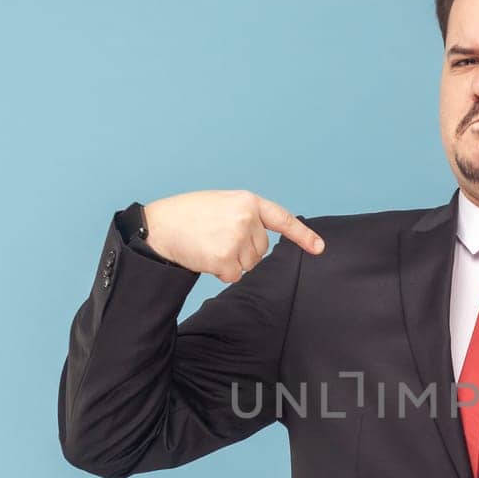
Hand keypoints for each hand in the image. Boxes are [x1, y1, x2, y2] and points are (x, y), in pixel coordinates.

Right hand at [141, 188, 323, 282]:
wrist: (159, 226)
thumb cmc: (188, 215)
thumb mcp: (222, 204)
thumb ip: (245, 217)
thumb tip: (262, 245)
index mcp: (247, 201)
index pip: (282, 219)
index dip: (302, 235)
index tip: (319, 248)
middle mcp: (246, 218)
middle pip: (262, 250)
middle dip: (243, 251)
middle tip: (217, 239)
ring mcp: (237, 238)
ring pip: (249, 265)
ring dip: (231, 262)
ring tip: (209, 245)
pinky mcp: (225, 258)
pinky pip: (234, 276)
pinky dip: (221, 273)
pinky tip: (205, 257)